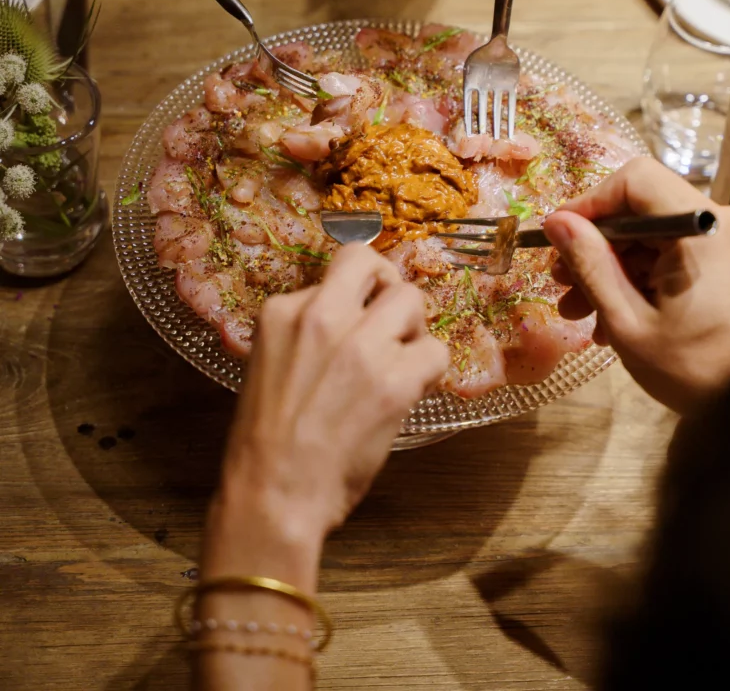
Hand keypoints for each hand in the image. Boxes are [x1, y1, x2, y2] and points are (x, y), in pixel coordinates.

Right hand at [201, 244, 447, 583]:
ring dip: (412, 328)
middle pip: (371, 263)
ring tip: (402, 359)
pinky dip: (430, 371)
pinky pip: (436, 350)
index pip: (336, 271)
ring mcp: (360, 344)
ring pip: (412, 298)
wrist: (273, 494)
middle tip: (392, 320)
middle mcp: (320, 314)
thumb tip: (351, 317)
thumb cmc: (265, 441)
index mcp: (282, 310)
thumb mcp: (268, 362)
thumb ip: (304, 331)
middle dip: (387, 287)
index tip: (361, 314)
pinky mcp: (394, 379)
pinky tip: (411, 391)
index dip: (356, 293)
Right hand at [542, 158, 729, 412]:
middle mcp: (722, 222)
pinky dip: (640, 278)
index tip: (559, 236)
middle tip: (561, 284)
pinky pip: (672, 254)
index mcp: (703, 229)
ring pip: (651, 236)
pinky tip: (613, 316)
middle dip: (595, 247)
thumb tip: (556, 221)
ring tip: (579, 312)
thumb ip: (591, 265)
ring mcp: (729, 240)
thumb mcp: (630, 322)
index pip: (635, 180)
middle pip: (640, 211)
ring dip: (612, 269)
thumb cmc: (698, 370)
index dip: (590, 203)